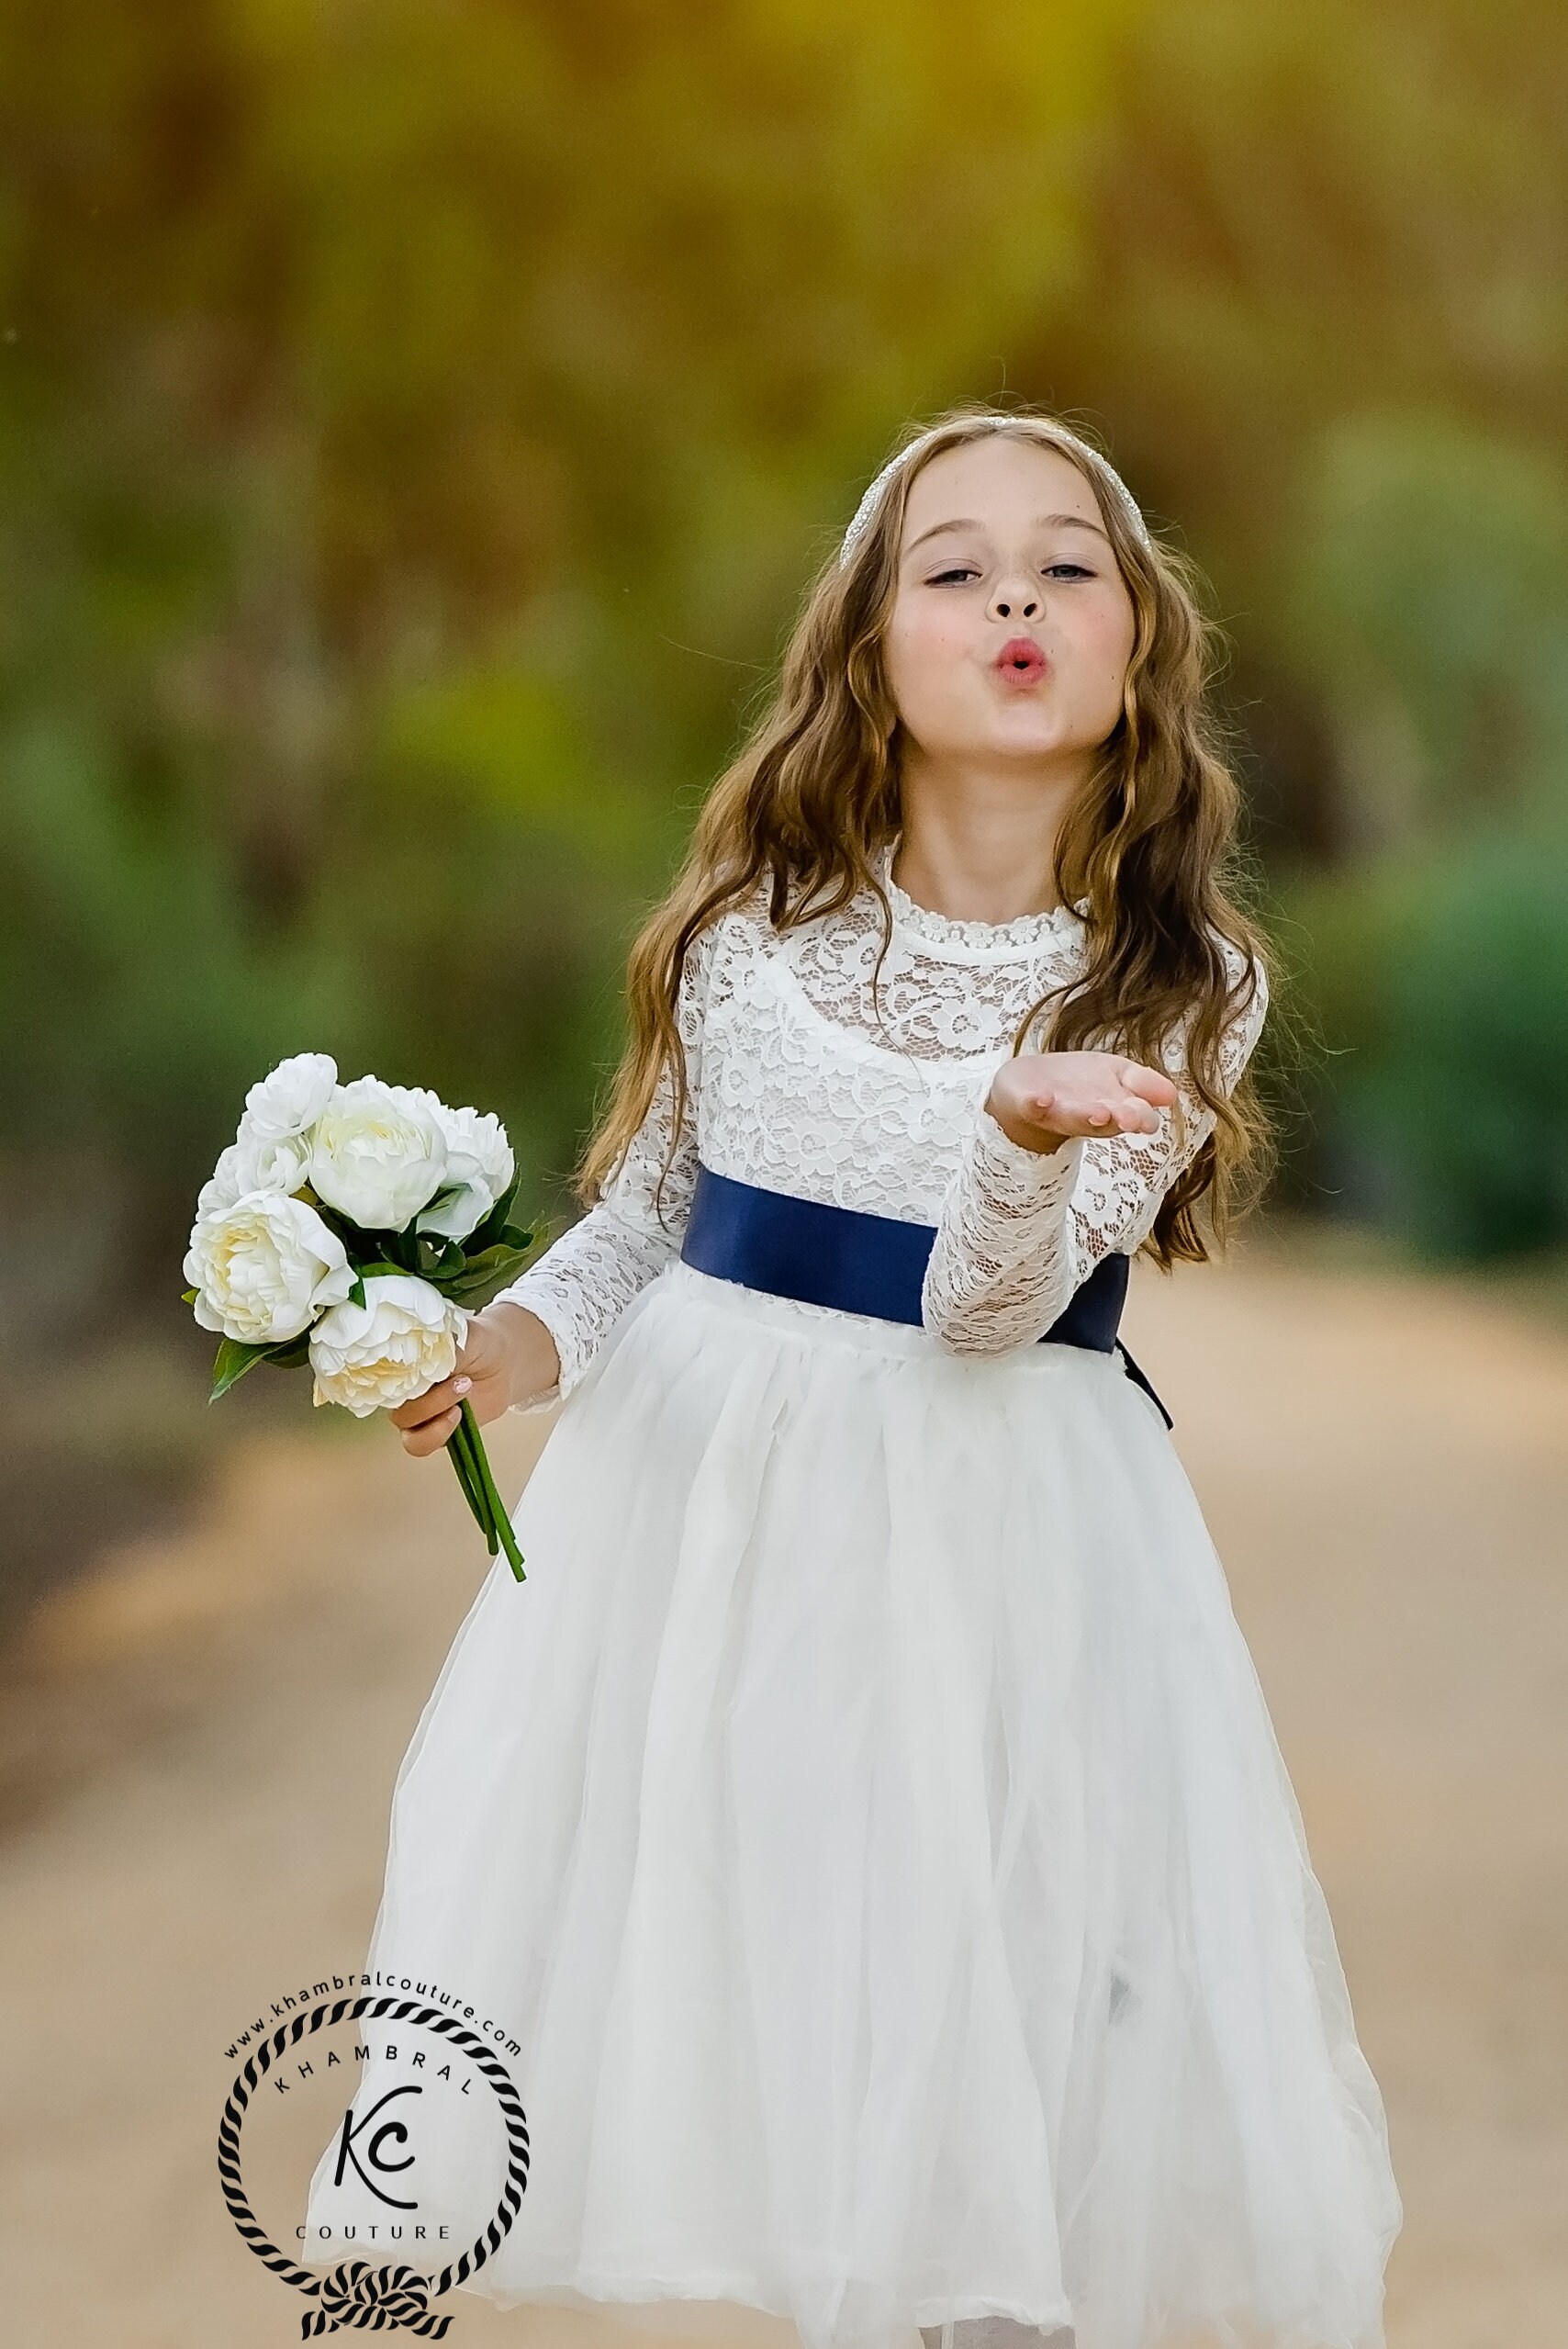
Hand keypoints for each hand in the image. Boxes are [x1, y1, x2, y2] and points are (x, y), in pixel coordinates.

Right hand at [389, 1302, 559, 1457]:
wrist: (504, 1364)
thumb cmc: (480, 1344)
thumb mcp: (465, 1337)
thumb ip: (444, 1347)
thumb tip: (426, 1355)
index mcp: (401, 1363)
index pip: (379, 1375)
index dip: (392, 1377)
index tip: (419, 1371)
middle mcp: (402, 1391)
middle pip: (396, 1408)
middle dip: (429, 1399)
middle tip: (462, 1381)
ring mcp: (415, 1414)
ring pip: (406, 1429)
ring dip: (434, 1417)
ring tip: (461, 1400)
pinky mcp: (432, 1432)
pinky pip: (421, 1445)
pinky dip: (439, 1433)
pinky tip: (459, 1415)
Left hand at [985, 1049, 1179, 1155]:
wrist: (1032, 1084)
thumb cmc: (1081, 1082)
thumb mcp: (1118, 1076)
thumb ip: (1142, 1083)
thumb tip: (1172, 1094)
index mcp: (1115, 1108)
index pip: (1135, 1116)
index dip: (1143, 1118)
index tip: (1150, 1120)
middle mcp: (1089, 1116)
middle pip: (1106, 1123)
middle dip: (1118, 1120)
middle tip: (1129, 1120)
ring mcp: (1058, 1112)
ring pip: (1074, 1118)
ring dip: (1085, 1116)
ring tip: (1096, 1112)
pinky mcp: (1029, 1104)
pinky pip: (1032, 1107)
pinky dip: (1036, 1103)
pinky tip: (1041, 1098)